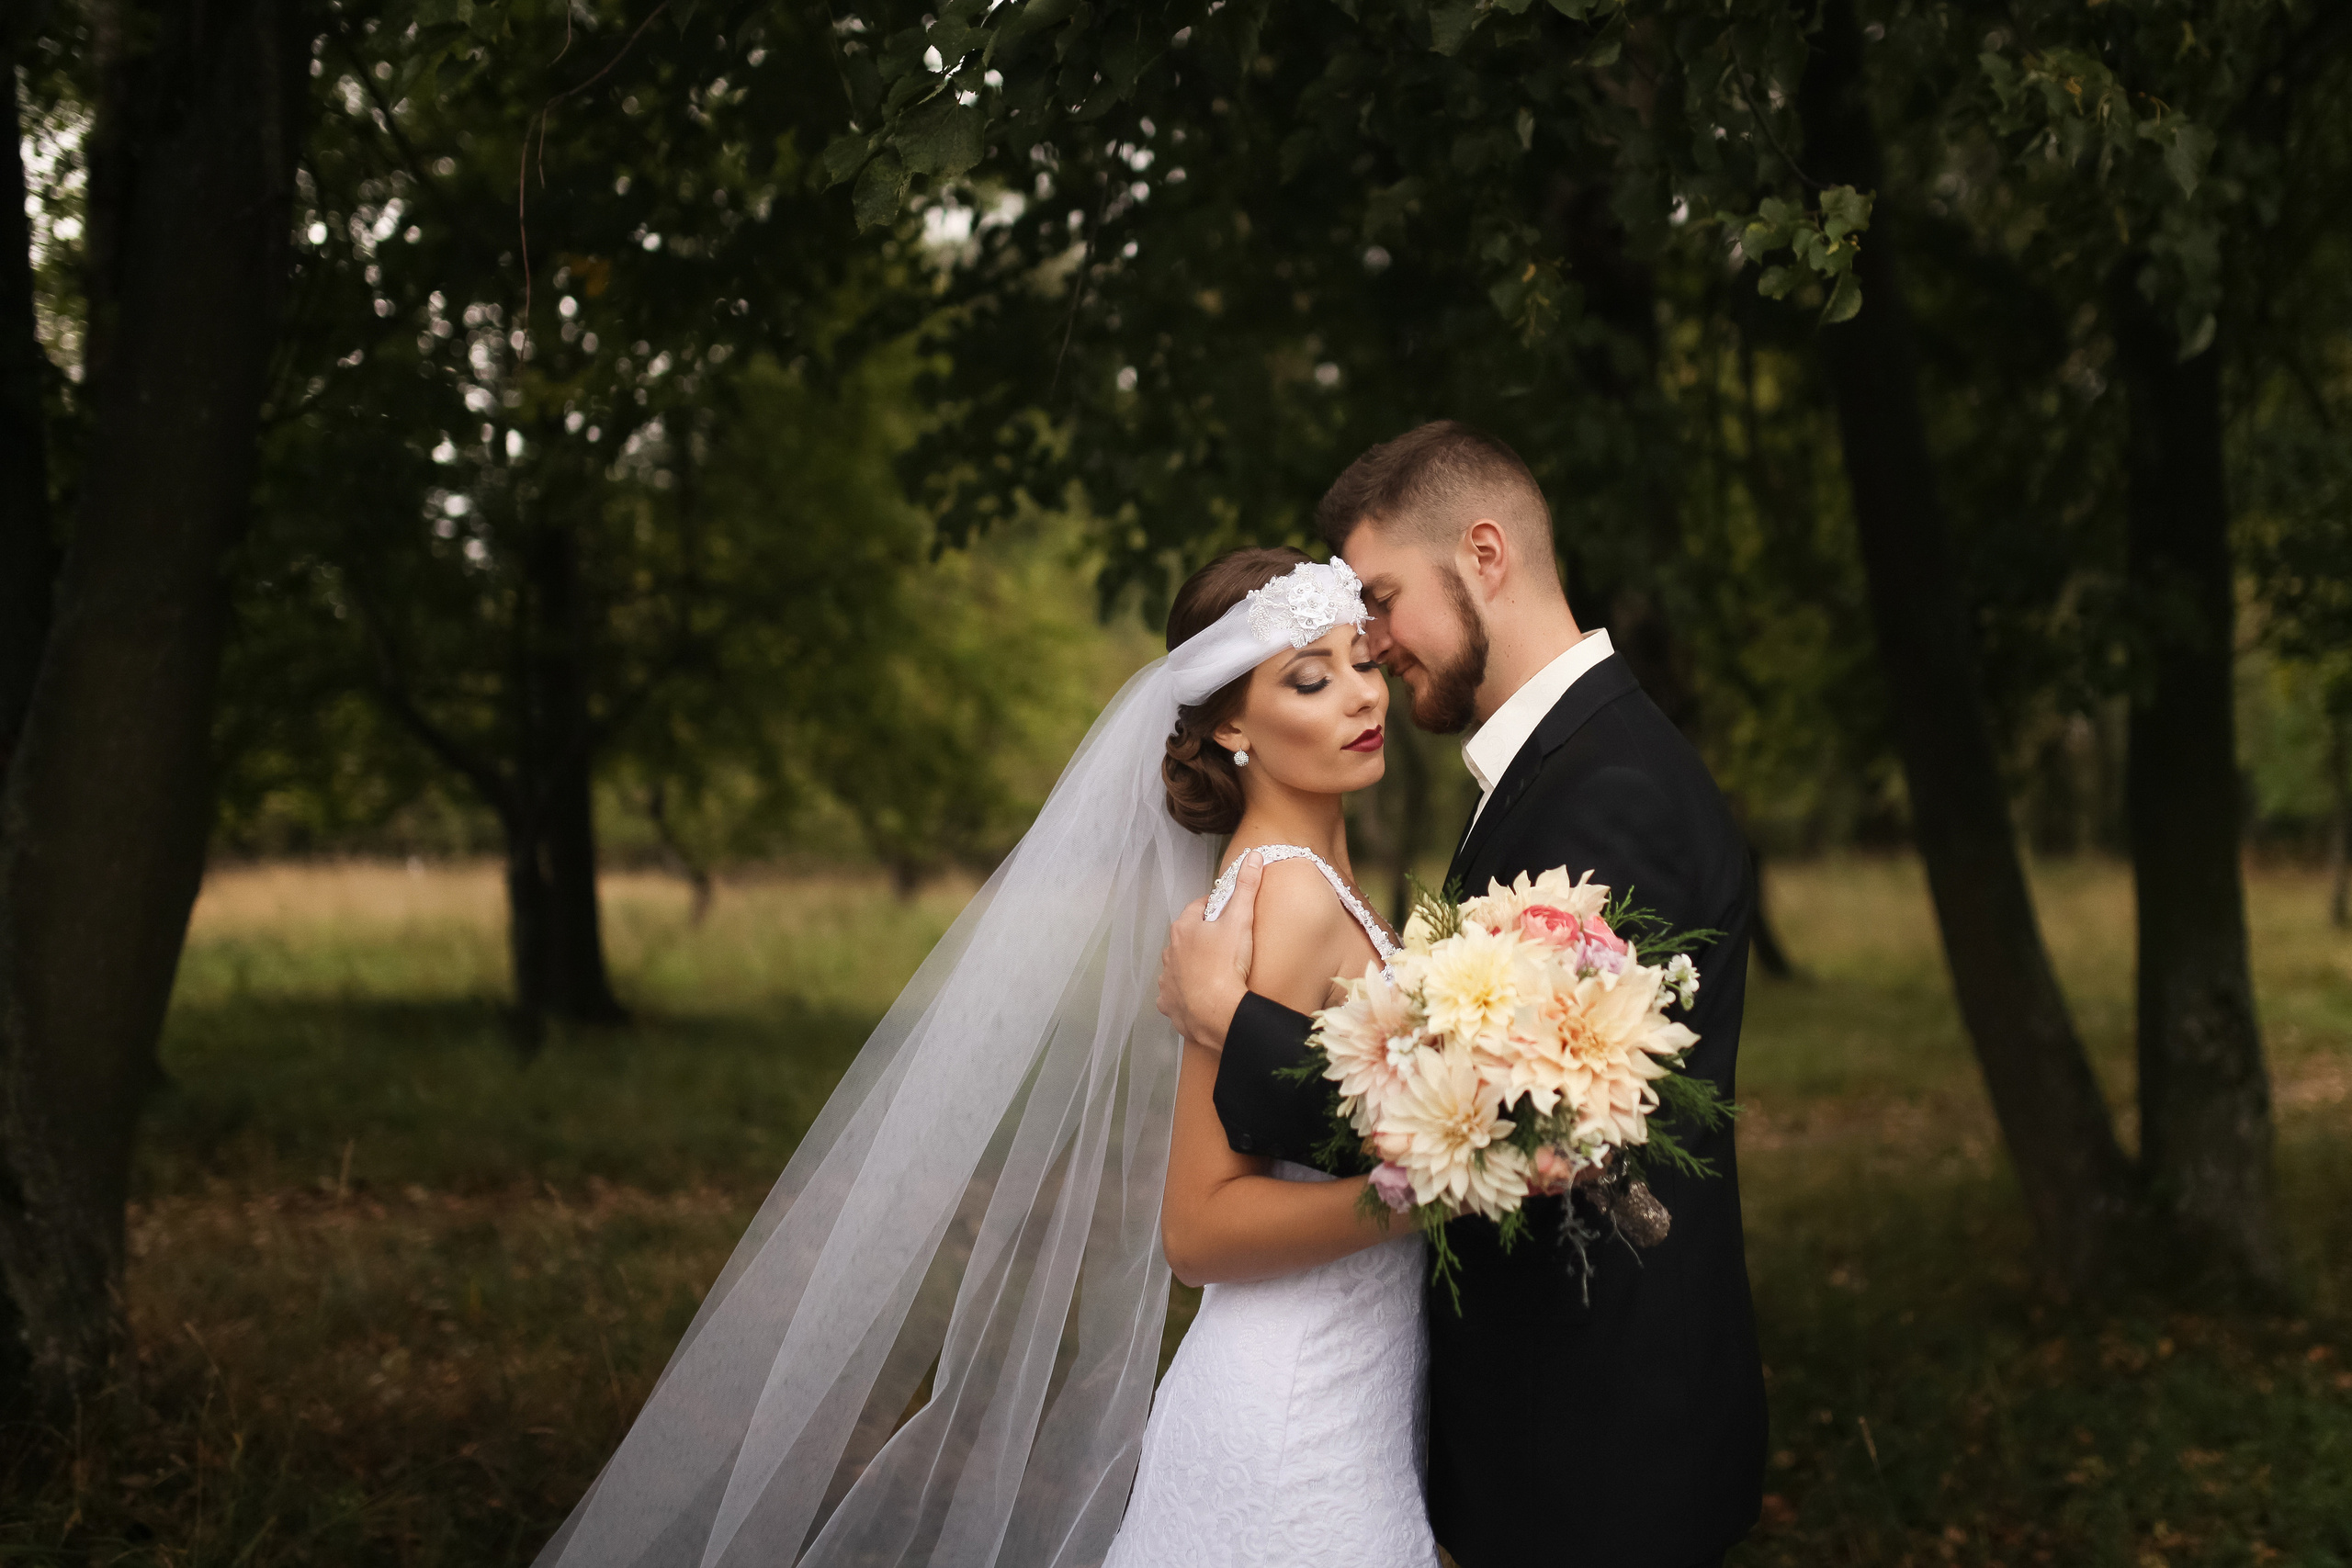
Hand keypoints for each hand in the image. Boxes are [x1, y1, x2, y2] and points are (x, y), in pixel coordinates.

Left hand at [1157, 850, 1261, 1051]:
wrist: (1216, 1011)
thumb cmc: (1226, 964)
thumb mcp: (1240, 920)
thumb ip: (1246, 887)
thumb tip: (1252, 855)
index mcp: (1184, 928)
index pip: (1198, 909)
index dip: (1215, 910)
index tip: (1229, 916)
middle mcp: (1169, 952)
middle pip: (1187, 938)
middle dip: (1202, 939)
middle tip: (1226, 946)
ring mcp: (1167, 979)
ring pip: (1178, 966)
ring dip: (1192, 966)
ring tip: (1214, 973)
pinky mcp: (1169, 1003)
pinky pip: (1175, 995)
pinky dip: (1185, 994)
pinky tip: (1201, 997)